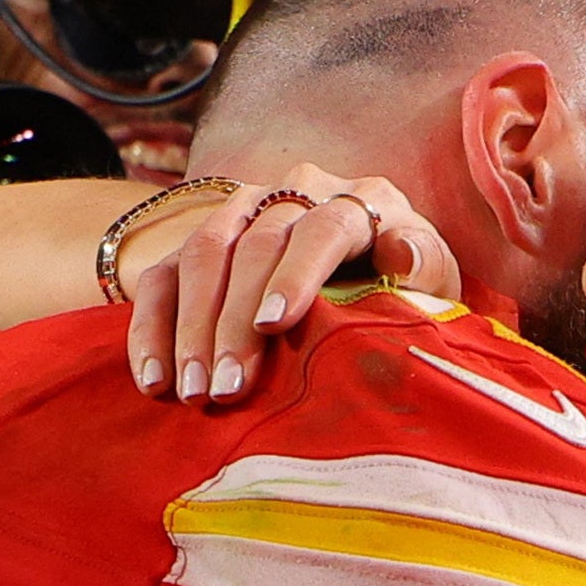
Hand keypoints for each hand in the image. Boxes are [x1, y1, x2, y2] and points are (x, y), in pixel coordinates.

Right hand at [129, 165, 460, 404]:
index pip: (324, 228)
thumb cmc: (409, 287)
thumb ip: (422, 267)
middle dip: (233, 320)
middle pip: (253, 246)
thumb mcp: (433, 281)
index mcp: (361, 201)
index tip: (274, 325)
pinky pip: (162, 278)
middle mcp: (296, 194)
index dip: (297, 274)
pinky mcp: (200, 243)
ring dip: (190, 328)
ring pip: (202, 255)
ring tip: (192, 391)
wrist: (375, 269)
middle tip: (226, 388)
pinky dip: (152, 329)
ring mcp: (242, 212)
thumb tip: (398, 253)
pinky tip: (153, 380)